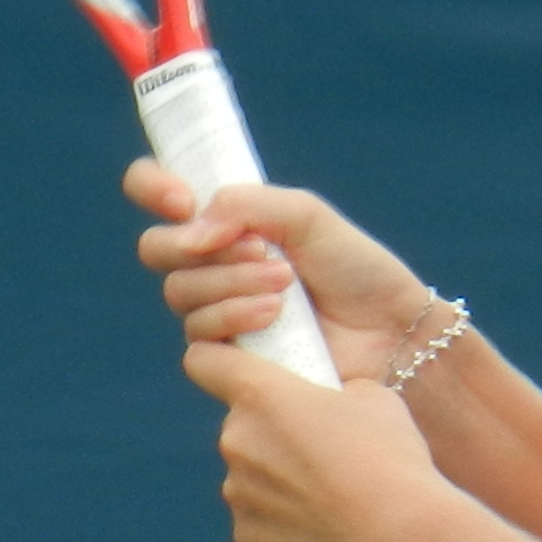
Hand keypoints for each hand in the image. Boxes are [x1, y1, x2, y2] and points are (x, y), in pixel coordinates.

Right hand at [125, 161, 437, 383]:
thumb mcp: (307, 215)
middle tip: (261, 249)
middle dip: (203, 249)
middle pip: (158, 249)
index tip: (181, 199)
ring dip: (231, 283)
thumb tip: (192, 231)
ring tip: (286, 283)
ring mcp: (217, 309)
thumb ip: (247, 204)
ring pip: (180, 292)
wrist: (390, 329)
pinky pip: (198, 336)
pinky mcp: (228, 355)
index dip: (151, 186)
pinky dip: (234, 316)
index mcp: (226, 220)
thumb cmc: (355, 268)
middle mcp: (212, 263)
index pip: (157, 191)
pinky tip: (275, 314)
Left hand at [184, 335, 449, 541]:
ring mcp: (238, 492)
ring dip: (283, 476)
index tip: (239, 367)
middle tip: (326, 444)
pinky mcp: (248, 536)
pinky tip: (330, 524)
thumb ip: (334, 392)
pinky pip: (262, 516)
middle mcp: (237, 440)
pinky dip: (289, 518)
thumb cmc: (390, 461)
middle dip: (275, 429)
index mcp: (261, 395)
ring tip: (338, 493)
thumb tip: (328, 405)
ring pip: (254, 473)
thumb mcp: (374, 399)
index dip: (219, 360)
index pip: (205, 360)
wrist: (399, 540)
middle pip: (243, 423)